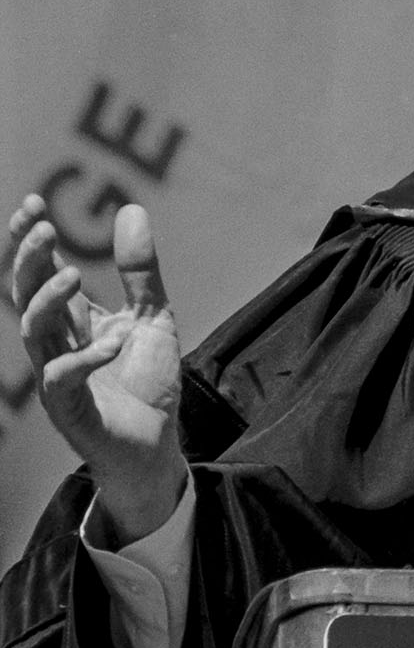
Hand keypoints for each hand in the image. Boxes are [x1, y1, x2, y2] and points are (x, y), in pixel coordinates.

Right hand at [9, 196, 185, 541]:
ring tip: (75, 273)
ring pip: (32, 330)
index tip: (33, 204)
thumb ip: (140, 271)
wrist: (157, 444)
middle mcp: (54, 343)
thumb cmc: (147, 382)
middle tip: (45, 228)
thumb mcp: (152, 316)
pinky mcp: (69, 408)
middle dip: (28, 259)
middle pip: (24, 293)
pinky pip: (61, 378)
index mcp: (70, 319)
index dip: (28, 240)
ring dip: (48, 299)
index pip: (37, 272)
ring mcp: (57, 375)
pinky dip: (86, 356)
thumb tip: (130, 210)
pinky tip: (114, 341)